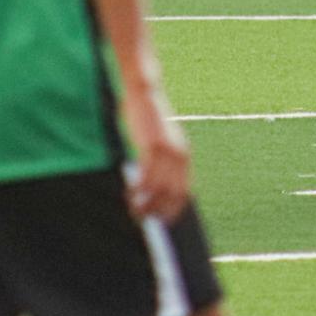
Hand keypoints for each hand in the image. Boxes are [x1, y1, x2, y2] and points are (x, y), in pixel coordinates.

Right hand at [122, 75, 190, 221]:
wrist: (146, 93)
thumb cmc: (148, 120)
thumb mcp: (159, 143)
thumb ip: (159, 162)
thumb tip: (152, 187)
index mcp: (184, 156)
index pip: (185, 192)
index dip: (174, 209)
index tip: (163, 221)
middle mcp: (180, 155)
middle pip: (174, 194)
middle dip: (160, 211)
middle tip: (144, 220)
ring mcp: (167, 151)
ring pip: (159, 189)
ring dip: (146, 204)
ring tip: (134, 210)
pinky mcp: (153, 146)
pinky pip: (147, 176)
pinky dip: (139, 190)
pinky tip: (130, 194)